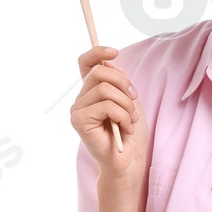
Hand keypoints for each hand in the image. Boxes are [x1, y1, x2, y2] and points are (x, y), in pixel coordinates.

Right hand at [70, 45, 147, 182]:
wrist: (129, 160)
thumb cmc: (130, 133)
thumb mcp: (129, 100)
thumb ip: (118, 82)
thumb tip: (110, 63)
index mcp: (92, 92)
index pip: (86, 63)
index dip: (97, 52)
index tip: (115, 52)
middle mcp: (82, 99)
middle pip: (99, 72)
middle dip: (124, 83)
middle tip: (134, 100)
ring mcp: (78, 110)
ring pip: (105, 89)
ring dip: (126, 104)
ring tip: (131, 120)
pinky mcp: (79, 121)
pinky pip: (106, 106)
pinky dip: (122, 116)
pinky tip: (124, 128)